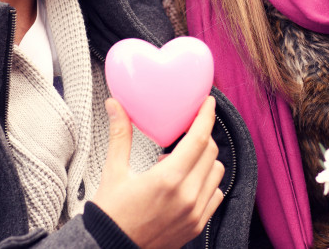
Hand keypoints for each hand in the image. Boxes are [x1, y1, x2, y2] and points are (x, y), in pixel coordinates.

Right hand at [92, 96, 224, 248]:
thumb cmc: (112, 213)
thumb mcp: (114, 171)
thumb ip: (120, 135)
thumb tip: (115, 105)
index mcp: (167, 179)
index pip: (199, 139)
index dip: (206, 117)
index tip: (208, 103)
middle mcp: (187, 196)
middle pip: (211, 152)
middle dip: (202, 136)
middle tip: (186, 132)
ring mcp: (195, 212)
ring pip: (216, 172)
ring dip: (204, 160)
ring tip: (180, 162)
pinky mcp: (197, 225)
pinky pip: (215, 194)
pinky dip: (207, 182)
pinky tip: (187, 182)